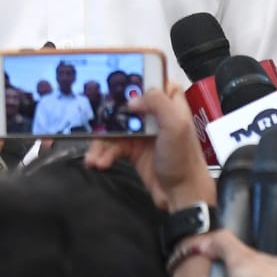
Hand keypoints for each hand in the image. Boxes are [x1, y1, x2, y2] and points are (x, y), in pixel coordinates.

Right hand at [85, 84, 212, 208]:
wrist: (181, 195)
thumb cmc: (183, 159)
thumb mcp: (176, 125)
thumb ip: (157, 103)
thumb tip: (132, 99)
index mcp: (169, 106)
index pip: (154, 82)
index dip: (138, 80)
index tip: (117, 82)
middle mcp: (155, 117)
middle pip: (126, 105)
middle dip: (108, 115)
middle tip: (93, 121)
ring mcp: (143, 135)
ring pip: (115, 128)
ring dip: (101, 142)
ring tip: (93, 157)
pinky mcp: (133, 152)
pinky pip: (113, 147)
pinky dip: (104, 154)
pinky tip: (99, 163)